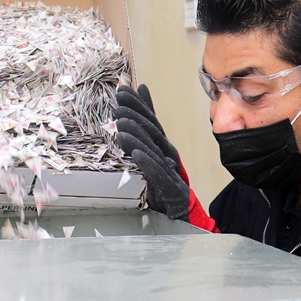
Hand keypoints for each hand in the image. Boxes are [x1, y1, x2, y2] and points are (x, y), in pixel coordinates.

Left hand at [115, 84, 217, 231]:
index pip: (151, 120)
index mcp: (163, 144)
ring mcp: (171, 170)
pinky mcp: (170, 188)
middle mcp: (168, 154)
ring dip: (137, 138)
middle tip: (118, 105)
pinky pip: (158, 174)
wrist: (181, 210)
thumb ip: (147, 125)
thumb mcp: (153, 151)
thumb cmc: (165, 178)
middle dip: (136, 116)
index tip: (122, 90)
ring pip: (153, 151)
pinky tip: (136, 155)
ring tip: (121, 127)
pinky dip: (147, 163)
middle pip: (152, 132)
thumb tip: (142, 93)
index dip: (137, 104)